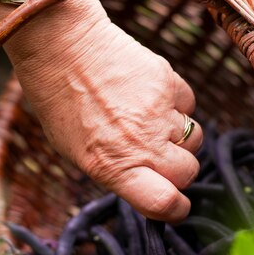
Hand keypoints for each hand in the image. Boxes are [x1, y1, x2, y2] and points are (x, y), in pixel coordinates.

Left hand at [11, 0, 202, 221]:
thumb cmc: (58, 100)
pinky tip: (151, 96)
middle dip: (179, 171)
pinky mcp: (167, 81)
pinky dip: (176, 105)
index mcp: (112, 166)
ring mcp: (157, 112)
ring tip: (150, 121)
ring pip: (195, 139)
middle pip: (188, 173)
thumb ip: (113, 169)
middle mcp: (140, 143)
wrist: (60, 46)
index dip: (175, 209)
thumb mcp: (74, 150)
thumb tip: (145, 179)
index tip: (175, 204)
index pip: (163, 203)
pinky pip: (188, 104)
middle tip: (160, 157)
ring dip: (179, 137)